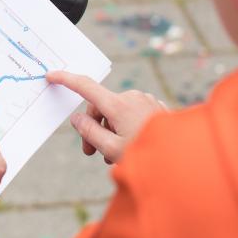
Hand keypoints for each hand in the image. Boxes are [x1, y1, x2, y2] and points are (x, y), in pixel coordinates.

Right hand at [46, 72, 166, 164]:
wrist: (186, 161)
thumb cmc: (148, 157)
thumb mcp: (111, 149)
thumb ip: (89, 132)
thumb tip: (76, 117)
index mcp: (118, 104)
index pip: (85, 86)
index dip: (65, 80)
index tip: (50, 75)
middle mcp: (131, 97)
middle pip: (100, 106)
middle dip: (93, 128)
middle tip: (91, 153)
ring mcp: (145, 100)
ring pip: (116, 112)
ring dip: (110, 131)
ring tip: (115, 156)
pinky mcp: (155, 107)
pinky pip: (132, 113)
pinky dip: (125, 127)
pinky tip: (131, 146)